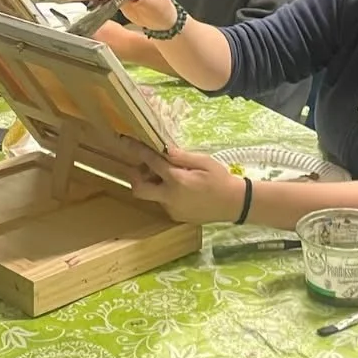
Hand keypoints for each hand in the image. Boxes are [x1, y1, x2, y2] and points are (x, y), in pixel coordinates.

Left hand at [120, 141, 245, 223]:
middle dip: (136, 175)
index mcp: (176, 180)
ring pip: (152, 195)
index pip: (151, 161)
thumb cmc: (220, 179)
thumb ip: (181, 156)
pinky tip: (182, 189)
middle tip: (146, 166)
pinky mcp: (176, 217)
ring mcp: (172, 209)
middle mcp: (169, 197)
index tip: (123, 140)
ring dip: (155, 184)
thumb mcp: (203, 161)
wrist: (234, 204)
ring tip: (173, 175)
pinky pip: (163, 202)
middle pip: (139, 188)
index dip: (136, 149)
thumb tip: (163, 148)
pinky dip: (166, 193)